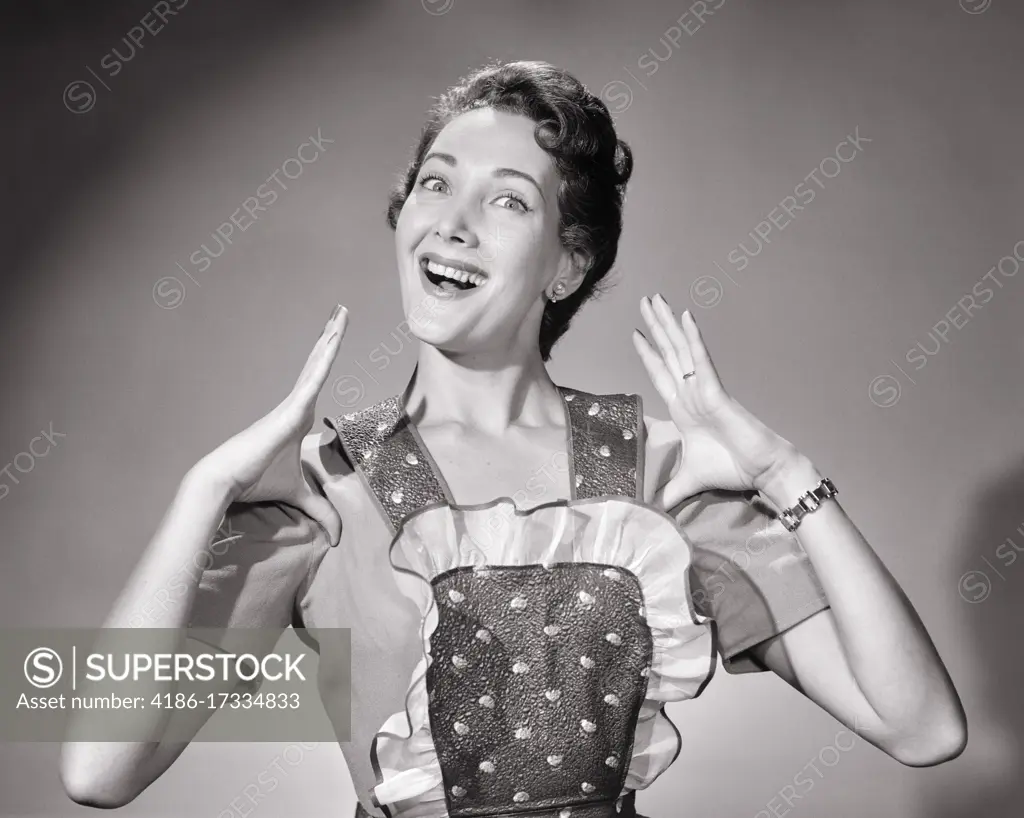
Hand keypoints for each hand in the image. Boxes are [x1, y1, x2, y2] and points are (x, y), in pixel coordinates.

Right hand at [193, 304, 348, 545]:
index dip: (327, 359)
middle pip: (318, 363)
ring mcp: (292, 403)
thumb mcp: (300, 496)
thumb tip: (337, 538)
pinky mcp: (291, 409)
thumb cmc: (257, 483)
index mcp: (297, 416)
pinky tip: (334, 338)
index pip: (317, 381)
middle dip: (330, 336)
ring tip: (342, 312)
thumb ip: (321, 512)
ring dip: (331, 336)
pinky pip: (313, 378)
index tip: (335, 338)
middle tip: (342, 311)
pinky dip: (325, 358)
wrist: (224, 481)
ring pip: (318, 363)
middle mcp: (295, 404)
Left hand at [631, 294, 797, 508]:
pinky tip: (685, 316)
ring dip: (667, 324)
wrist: (763, 472)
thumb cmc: (732, 470)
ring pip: (680, 350)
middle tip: (644, 300)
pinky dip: (692, 338)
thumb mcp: (687, 481)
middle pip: (668, 353)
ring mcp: (703, 389)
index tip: (635, 333)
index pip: (661, 374)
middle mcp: (691, 393)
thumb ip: (669, 491)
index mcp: (684, 408)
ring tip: (654, 299)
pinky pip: (701, 361)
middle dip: (655, 327)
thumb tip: (650, 509)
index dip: (648, 354)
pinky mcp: (716, 392)